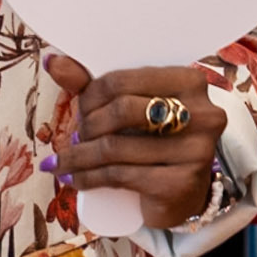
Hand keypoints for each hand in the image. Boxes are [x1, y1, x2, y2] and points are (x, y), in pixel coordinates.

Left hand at [41, 55, 225, 228]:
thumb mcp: (125, 106)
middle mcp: (203, 114)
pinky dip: (87, 178)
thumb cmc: (151, 141)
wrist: (179, 195)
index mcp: (191, 81)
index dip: (90, 96)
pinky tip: (74, 179)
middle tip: (76, 135)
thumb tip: (53, 61)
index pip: (122, 80)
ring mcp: (197, 151)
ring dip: (79, 155)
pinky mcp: (182, 184)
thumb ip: (91, 83)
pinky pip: (119, 175)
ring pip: (114, 147)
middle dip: (87, 124)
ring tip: (65, 161)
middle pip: (120, 110)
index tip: (80, 110)